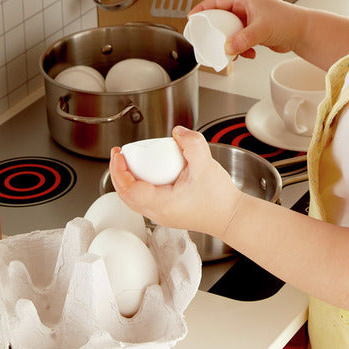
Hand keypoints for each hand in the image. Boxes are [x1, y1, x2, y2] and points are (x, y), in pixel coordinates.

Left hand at [109, 127, 241, 239]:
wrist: (231, 216)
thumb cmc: (220, 199)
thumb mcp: (205, 164)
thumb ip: (192, 143)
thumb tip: (177, 132)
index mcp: (162, 204)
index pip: (129, 189)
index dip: (119, 170)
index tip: (119, 155)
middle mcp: (158, 213)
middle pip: (126, 196)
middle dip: (118, 174)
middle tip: (118, 156)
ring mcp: (162, 216)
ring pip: (133, 200)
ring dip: (126, 181)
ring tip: (128, 163)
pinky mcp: (167, 213)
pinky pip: (143, 201)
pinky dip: (137, 186)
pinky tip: (145, 173)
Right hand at [189, 0, 306, 59]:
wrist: (303, 32)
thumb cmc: (288, 21)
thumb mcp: (261, 29)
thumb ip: (243, 39)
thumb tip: (227, 48)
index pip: (217, 0)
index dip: (203, 8)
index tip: (192, 17)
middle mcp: (246, 8)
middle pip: (221, 17)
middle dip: (215, 30)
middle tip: (206, 39)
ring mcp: (250, 20)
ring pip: (230, 30)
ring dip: (229, 42)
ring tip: (230, 51)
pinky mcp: (254, 31)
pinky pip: (239, 39)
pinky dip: (240, 48)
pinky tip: (248, 54)